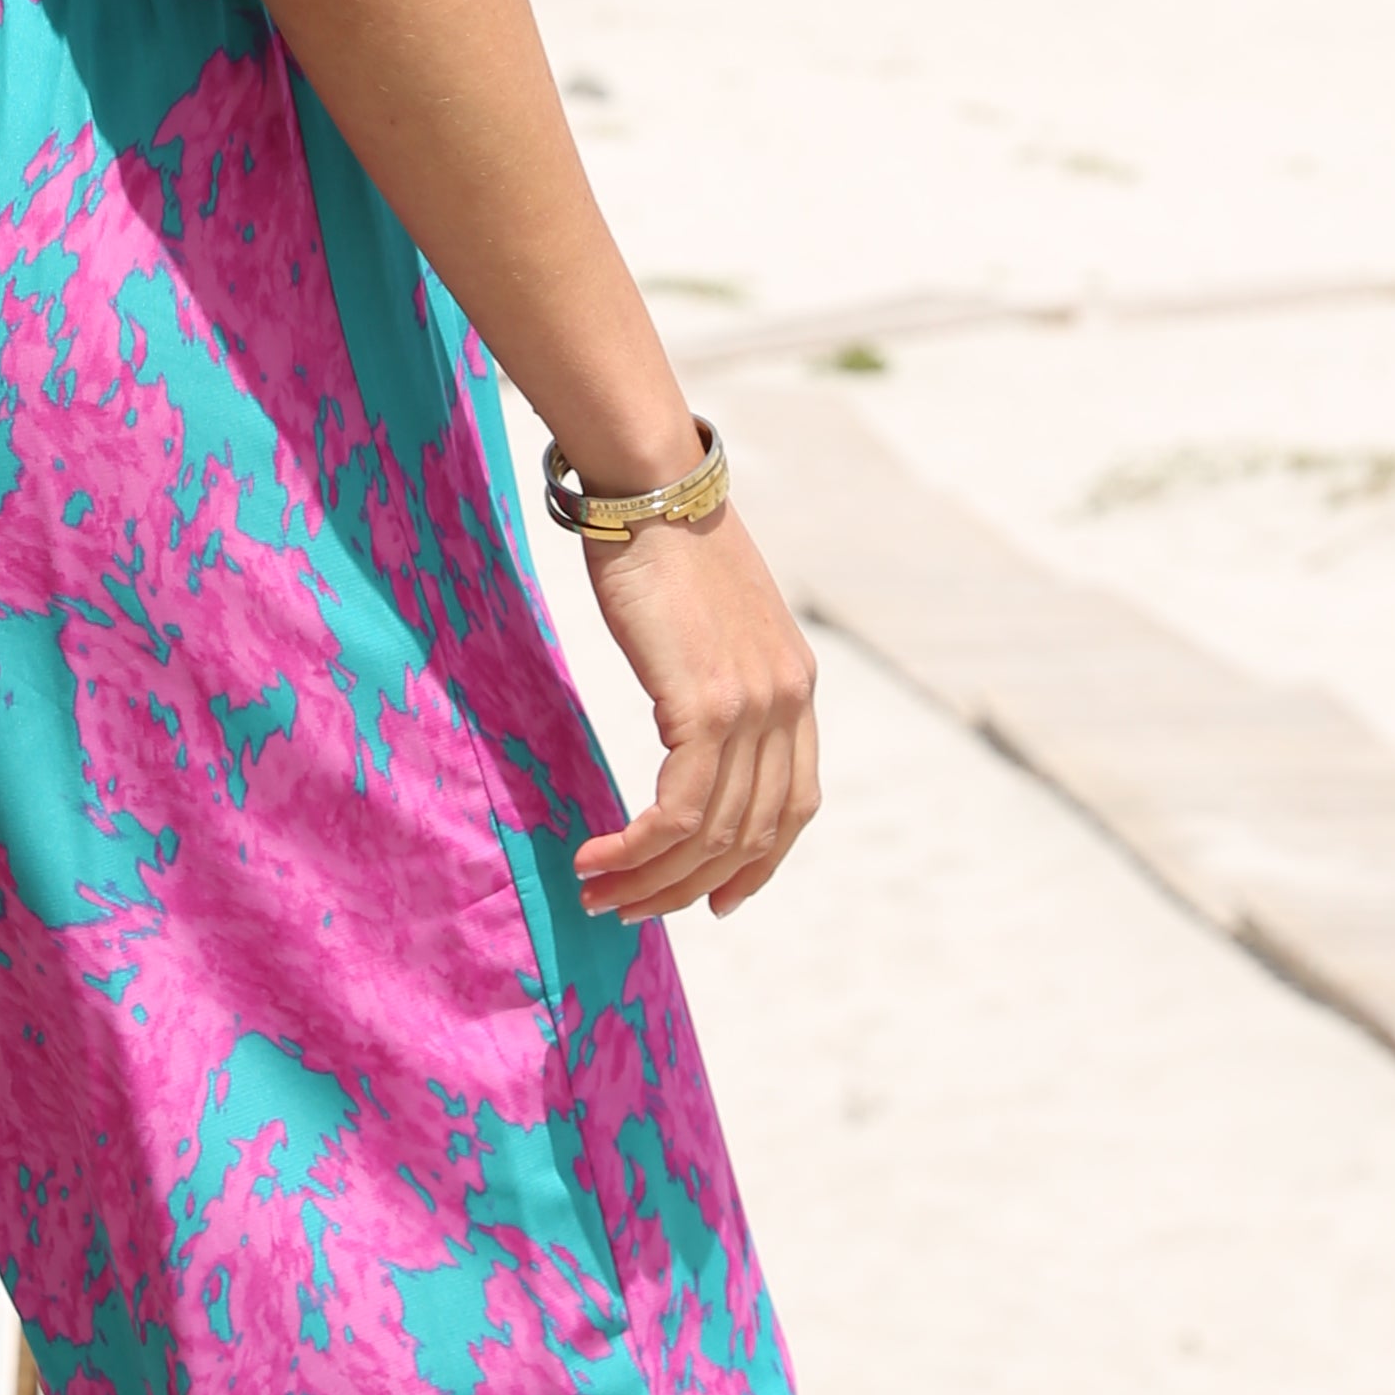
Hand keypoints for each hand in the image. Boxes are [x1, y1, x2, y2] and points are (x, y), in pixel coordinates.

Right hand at [569, 502, 820, 921]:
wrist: (650, 486)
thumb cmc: (662, 543)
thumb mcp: (713, 621)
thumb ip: (718, 678)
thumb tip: (689, 723)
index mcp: (796, 686)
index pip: (796, 804)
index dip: (757, 865)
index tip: (714, 902)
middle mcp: (789, 702)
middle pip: (754, 834)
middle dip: (689, 886)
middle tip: (630, 908)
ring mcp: (754, 706)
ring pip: (713, 833)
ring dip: (652, 878)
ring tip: (598, 892)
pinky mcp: (707, 705)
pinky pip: (678, 810)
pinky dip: (637, 848)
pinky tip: (598, 857)